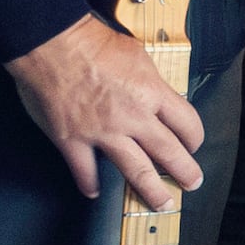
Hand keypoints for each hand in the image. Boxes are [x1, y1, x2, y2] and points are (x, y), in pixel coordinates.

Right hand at [5, 19, 204, 205]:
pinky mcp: (73, 140)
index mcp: (152, 92)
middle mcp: (133, 117)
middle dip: (185, 172)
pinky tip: (93, 191)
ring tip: (161, 203)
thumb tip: (156, 93)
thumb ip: (148, 80)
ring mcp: (103, 132)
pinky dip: (89, 183)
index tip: (194, 145)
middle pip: (169, 152)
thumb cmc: (91, 40)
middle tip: (192, 183)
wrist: (50, 42)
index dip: (194, 137)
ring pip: (136, 170)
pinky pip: (85, 170)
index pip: (187, 123)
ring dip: (151, 190)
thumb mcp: (136, 54)